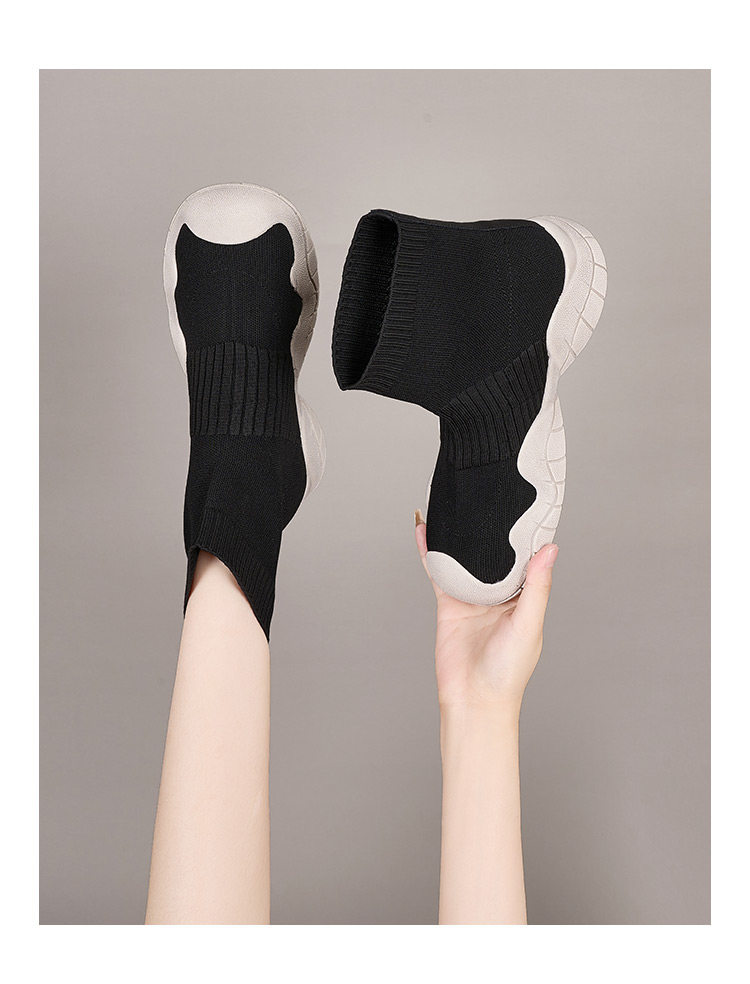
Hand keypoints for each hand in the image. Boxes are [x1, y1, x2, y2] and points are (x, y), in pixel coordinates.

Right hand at [415, 511, 557, 710]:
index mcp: (526, 596)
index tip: (526, 502)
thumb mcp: (528, 626)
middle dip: (491, 528)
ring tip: (457, 503)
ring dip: (460, 535)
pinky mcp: (449, 602)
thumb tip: (550, 550)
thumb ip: (537, 587)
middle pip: (495, 552)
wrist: (473, 700)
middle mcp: (500, 593)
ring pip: (466, 557)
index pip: (527, 556)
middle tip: (488, 492)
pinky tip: (426, 531)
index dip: (526, 532)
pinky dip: (431, 551)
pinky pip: (440, 571)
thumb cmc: (508, 672)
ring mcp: (474, 596)